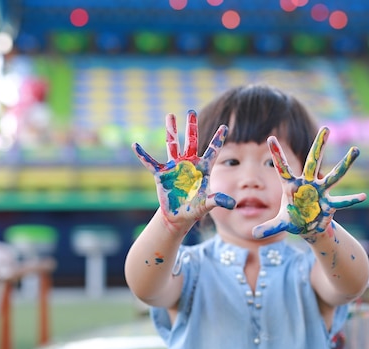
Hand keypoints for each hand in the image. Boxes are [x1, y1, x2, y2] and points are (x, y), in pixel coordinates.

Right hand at [132, 110, 235, 230]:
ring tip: (170, 115)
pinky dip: (143, 155)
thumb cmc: (195, 208)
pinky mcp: (162, 174)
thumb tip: (232, 203)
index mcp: (202, 168)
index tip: (225, 126)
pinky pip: (151, 163)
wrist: (179, 216)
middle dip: (191, 126)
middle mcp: (189, 164)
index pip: (212, 151)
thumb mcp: (207, 205)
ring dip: (171, 130)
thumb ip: (217, 200)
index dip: (218, 139)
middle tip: (191, 111)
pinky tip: (136, 145)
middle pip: (191, 141)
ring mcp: (175, 167)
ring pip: (173, 145)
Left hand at [253, 127, 365, 238]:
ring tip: (355, 150)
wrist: (307, 227)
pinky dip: (352, 200)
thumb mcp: (280, 224)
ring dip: (345, 163)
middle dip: (319, 146)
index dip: (277, 154)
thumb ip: (269, 227)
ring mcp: (320, 192)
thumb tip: (254, 233)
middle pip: (314, 162)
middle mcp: (307, 184)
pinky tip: (363, 197)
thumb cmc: (292, 219)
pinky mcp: (329, 203)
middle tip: (326, 128)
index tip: (270, 137)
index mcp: (291, 186)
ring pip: (334, 175)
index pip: (282, 167)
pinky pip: (342, 202)